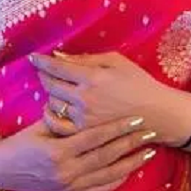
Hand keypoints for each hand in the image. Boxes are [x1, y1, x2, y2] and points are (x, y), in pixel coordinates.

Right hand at [0, 114, 158, 190]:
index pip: (96, 137)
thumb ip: (64, 117)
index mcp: (57, 151)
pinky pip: (100, 190)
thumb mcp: (40, 125)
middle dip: (131, 143)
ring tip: (149, 151)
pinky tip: (130, 170)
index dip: (118, 127)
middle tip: (151, 132)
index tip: (137, 119)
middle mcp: (66, 172)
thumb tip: (84, 98)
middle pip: (107, 156)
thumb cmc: (21, 142)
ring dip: (131, 163)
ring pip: (108, 175)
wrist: (2, 170)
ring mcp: (70, 187)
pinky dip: (117, 180)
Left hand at [28, 51, 177, 131]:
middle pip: (51, 85)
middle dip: (44, 76)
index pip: (58, 67)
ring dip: (50, 94)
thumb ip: (86, 59)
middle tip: (43, 72)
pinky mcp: (85, 134)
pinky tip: (55, 110)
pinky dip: (52, 116)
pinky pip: (58, 125)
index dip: (42, 61)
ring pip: (53, 104)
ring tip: (54, 90)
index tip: (33, 57)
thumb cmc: (139, 83)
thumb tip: (60, 56)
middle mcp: (85, 99)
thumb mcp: (116, 62)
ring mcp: (84, 119)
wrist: (157, 114)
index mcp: (93, 78)